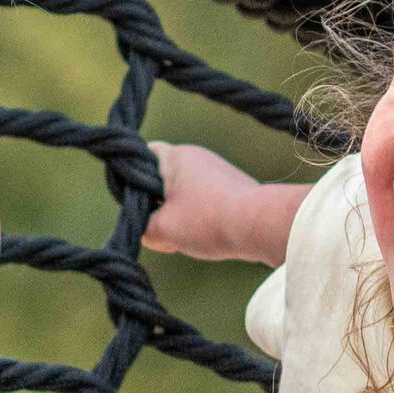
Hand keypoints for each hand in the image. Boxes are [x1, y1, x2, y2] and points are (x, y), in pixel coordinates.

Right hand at [144, 141, 277, 259]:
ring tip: (187, 237)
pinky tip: (208, 237)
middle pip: (164, 179)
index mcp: (176, 156)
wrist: (261, 225)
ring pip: (186, 193)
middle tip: (161, 227)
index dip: (132, 178)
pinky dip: (202, 219)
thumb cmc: (207, 221)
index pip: (143, 155)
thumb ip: (144, 227)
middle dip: (159, 205)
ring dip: (181, 216)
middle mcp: (198, 157)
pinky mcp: (234, 188)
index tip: (136, 204)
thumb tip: (149, 231)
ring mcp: (218, 172)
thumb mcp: (161, 230)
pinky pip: (207, 202)